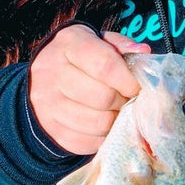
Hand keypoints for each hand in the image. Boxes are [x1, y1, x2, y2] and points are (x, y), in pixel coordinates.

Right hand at [28, 25, 149, 154]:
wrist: (40, 78)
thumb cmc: (79, 57)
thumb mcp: (97, 41)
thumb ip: (121, 46)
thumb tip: (144, 53)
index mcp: (68, 45)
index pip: (104, 65)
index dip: (127, 80)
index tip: (136, 86)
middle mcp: (52, 74)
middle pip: (103, 97)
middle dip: (123, 101)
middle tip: (127, 99)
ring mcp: (48, 105)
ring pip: (98, 123)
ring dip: (115, 120)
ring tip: (117, 111)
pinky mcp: (51, 130)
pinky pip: (88, 142)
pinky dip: (102, 136)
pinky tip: (104, 124)